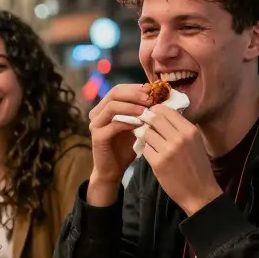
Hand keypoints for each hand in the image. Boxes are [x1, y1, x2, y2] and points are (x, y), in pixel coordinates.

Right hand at [85, 84, 152, 205]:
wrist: (113, 169)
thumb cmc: (126, 147)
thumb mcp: (137, 126)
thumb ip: (143, 112)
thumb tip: (162, 97)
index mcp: (106, 106)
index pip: (121, 88)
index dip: (137, 88)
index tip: (154, 91)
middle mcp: (98, 112)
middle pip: (115, 92)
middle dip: (134, 94)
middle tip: (151, 98)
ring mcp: (95, 124)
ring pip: (112, 107)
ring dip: (131, 106)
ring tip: (146, 111)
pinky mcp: (97, 137)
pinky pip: (112, 125)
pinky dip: (127, 123)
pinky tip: (139, 125)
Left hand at [139, 105, 221, 215]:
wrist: (200, 193)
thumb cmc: (198, 167)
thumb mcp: (195, 142)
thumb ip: (181, 128)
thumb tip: (162, 114)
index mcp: (190, 130)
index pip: (167, 111)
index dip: (156, 111)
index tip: (153, 114)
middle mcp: (179, 137)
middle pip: (154, 119)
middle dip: (148, 121)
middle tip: (146, 126)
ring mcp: (167, 150)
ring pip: (147, 133)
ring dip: (146, 137)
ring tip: (152, 143)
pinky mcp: (158, 162)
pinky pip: (145, 149)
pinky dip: (146, 150)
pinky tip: (153, 155)